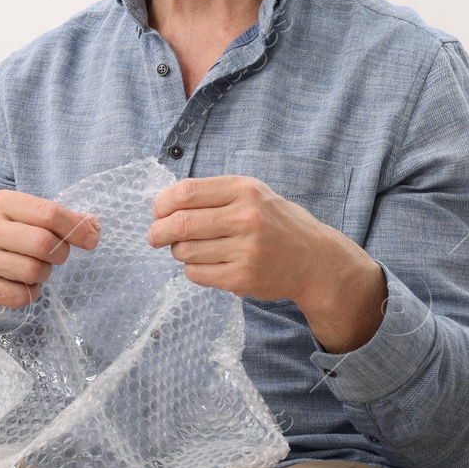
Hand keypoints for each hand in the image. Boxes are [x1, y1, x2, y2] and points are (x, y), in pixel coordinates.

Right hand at [0, 190, 99, 310]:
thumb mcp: (14, 220)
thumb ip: (51, 219)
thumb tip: (93, 225)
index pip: (49, 212)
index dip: (77, 228)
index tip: (91, 239)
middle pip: (46, 244)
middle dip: (60, 254)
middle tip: (54, 257)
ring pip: (36, 271)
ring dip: (43, 275)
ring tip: (29, 270)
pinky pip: (24, 295)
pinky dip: (29, 293)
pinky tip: (16, 285)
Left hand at [145, 175, 385, 351]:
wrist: (314, 259)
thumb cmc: (276, 223)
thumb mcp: (253, 194)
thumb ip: (215, 194)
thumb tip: (164, 204)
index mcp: (245, 190)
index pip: (186, 192)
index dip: (162, 204)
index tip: (158, 212)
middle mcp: (246, 217)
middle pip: (181, 224)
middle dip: (158, 231)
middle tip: (154, 237)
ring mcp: (245, 249)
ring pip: (185, 251)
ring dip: (178, 252)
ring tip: (188, 250)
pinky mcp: (243, 277)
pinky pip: (196, 274)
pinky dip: (191, 270)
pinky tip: (204, 265)